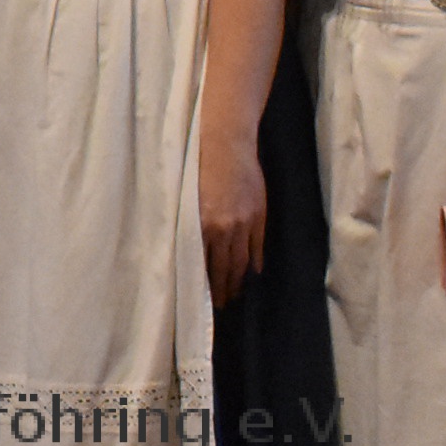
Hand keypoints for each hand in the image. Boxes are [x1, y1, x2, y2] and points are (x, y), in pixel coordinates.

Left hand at [199, 140, 268, 305]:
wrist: (224, 141)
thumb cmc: (197, 164)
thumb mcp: (187, 197)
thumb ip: (191, 225)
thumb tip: (191, 250)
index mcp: (201, 225)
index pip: (204, 265)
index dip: (205, 285)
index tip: (204, 301)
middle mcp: (224, 228)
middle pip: (224, 268)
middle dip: (223, 289)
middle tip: (221, 305)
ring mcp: (244, 223)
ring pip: (241, 261)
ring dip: (238, 280)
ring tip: (235, 294)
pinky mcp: (258, 215)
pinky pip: (257, 246)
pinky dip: (254, 262)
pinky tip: (252, 272)